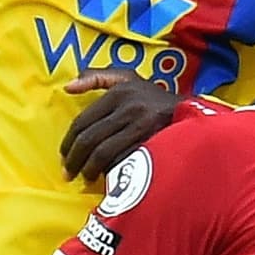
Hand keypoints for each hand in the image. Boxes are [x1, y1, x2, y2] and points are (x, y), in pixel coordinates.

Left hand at [60, 70, 180, 181]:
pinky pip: (124, 161)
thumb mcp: (128, 78)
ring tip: (86, 177)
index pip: (82, 121)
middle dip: (74, 160)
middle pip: (90, 140)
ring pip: (104, 153)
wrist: (190, 113)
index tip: (64, 155)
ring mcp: (143, 127)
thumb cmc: (153, 97)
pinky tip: (107, 177)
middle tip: (69, 173)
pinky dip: (112, 171)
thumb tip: (67, 87)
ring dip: (90, 169)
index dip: (68, 143)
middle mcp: (130, 108)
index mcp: (120, 92)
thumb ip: (97, 77)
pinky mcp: (154, 144)